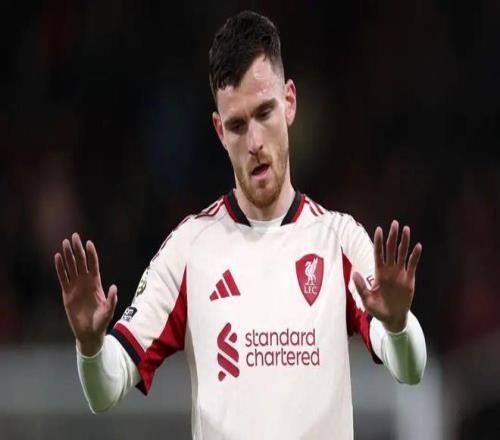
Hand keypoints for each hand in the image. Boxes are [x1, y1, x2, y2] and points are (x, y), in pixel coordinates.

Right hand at [54, 233, 117, 355]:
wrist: (89, 333)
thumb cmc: (101, 322)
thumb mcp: (108, 311)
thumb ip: (111, 300)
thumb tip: (114, 287)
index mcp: (96, 283)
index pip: (93, 265)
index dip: (91, 254)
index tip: (88, 243)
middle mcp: (86, 282)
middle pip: (81, 262)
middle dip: (78, 249)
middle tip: (74, 236)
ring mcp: (76, 286)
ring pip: (71, 267)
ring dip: (68, 255)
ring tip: (64, 242)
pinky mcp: (67, 293)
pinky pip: (62, 278)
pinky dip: (60, 268)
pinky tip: (57, 258)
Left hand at [352, 220, 421, 332]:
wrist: (392, 318)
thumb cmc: (378, 309)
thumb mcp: (367, 300)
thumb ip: (361, 287)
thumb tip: (354, 273)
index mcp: (378, 273)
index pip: (378, 253)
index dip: (379, 242)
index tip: (379, 230)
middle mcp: (389, 270)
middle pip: (391, 250)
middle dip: (392, 237)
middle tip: (394, 223)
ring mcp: (400, 273)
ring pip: (402, 254)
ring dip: (404, 242)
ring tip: (406, 229)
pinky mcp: (409, 279)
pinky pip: (412, 265)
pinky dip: (415, 256)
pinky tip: (417, 246)